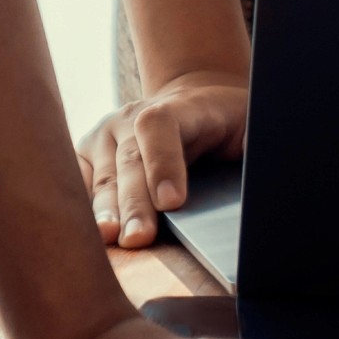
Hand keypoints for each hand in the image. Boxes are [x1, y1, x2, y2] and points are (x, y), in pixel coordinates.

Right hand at [80, 70, 244, 248]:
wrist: (199, 99)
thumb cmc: (229, 121)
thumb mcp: (249, 125)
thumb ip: (252, 147)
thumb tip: (261, 185)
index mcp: (175, 107)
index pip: (159, 128)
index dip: (164, 163)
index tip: (173, 201)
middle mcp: (130, 117)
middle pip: (129, 162)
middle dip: (135, 204)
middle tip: (138, 238)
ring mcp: (104, 134)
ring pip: (102, 177)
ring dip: (105, 211)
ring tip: (109, 239)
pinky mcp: (86, 154)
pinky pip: (76, 182)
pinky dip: (80, 207)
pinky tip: (84, 233)